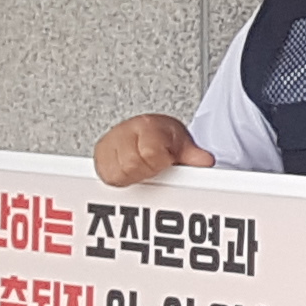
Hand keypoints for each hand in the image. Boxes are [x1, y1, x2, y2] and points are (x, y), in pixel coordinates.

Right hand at [93, 113, 210, 184]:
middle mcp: (123, 132)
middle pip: (131, 166)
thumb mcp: (182, 143)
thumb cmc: (163, 137)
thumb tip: (206, 161)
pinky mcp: (99, 157)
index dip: (160, 163)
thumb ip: (193, 155)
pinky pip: (105, 177)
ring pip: (116, 174)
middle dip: (145, 172)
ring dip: (131, 176)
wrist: (149, 130)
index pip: (149, 153)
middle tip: (154, 168)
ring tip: (143, 170)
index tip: (166, 162)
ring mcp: (108, 144)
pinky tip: (129, 174)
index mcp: (147, 126)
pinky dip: (119, 179)